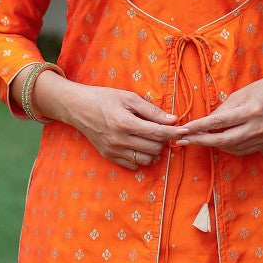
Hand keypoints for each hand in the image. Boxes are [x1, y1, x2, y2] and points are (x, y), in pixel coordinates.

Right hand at [56, 83, 178, 169]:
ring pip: (146, 159)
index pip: (157, 133)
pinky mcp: (109, 156)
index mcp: (125, 123)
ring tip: (150, 138)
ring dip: (154, 150)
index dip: (173, 133)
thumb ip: (151, 110)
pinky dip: (142, 157)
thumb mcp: (129, 98)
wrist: (78, 108)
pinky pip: (134, 165)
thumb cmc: (104, 98)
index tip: (184, 130)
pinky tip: (139, 145)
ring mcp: (113, 151)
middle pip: (154, 148)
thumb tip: (172, 120)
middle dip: (163, 140)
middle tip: (162, 130)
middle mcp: (119, 140)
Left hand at [174, 70, 262, 157]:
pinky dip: (227, 147)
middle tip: (183, 140)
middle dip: (200, 141)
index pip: (219, 122)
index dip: (199, 127)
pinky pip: (241, 150)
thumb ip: (224, 109)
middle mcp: (258, 127)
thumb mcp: (242, 93)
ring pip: (231, 148)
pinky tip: (218, 141)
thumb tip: (206, 122)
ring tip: (197, 139)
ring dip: (212, 145)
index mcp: (251, 110)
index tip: (183, 129)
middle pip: (223, 140)